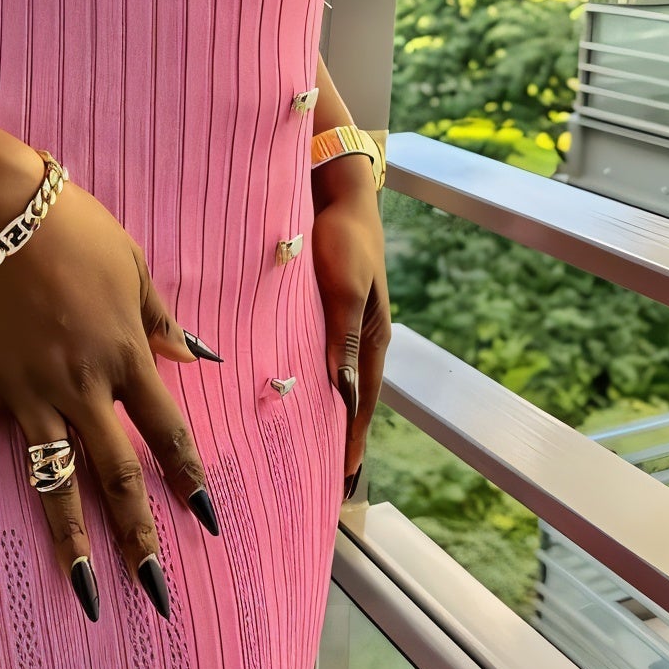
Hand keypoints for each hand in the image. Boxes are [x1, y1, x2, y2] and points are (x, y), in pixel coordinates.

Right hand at [0, 163, 222, 623]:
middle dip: (140, 537)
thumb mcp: (134, 266)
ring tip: (86, 595)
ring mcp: (28, 391)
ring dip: (71, 541)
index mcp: (126, 355)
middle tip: (156, 592)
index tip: (207, 525)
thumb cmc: (71, 225)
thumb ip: (161, 320)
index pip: (167, 433)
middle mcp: (82, 386)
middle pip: (118, 474)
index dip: (189, 480)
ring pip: (54, 480)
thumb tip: (199, 357)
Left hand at [310, 156, 390, 500]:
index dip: (353, 438)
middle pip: (352, 395)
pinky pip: (320, 354)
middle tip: (328, 475)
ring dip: (326, 409)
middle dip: (342, 434)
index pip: (362, 400)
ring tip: (309, 443)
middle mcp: (362, 335)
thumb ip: (342, 339)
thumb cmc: (342, 239)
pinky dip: (314, 379)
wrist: (336, 191)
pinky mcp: (326, 307)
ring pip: (336, 377)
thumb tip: (342, 391)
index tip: (343, 477)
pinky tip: (296, 389)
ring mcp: (345, 321)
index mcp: (372, 337)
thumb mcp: (344, 290)